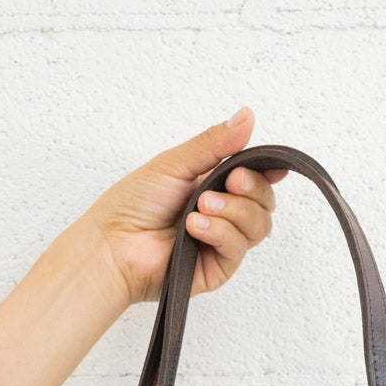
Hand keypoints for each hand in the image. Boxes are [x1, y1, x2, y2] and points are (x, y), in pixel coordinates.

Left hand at [85, 106, 285, 305]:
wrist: (113, 245)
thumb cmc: (132, 206)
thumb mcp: (175, 163)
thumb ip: (215, 143)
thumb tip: (246, 116)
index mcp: (214, 186)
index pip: (257, 179)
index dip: (269, 172)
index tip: (273, 167)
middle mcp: (222, 215)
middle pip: (264, 203)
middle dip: (253, 188)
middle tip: (232, 181)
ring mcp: (221, 243)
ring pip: (258, 225)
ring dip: (234, 211)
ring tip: (200, 206)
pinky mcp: (217, 268)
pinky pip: (237, 247)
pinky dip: (219, 232)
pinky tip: (194, 227)